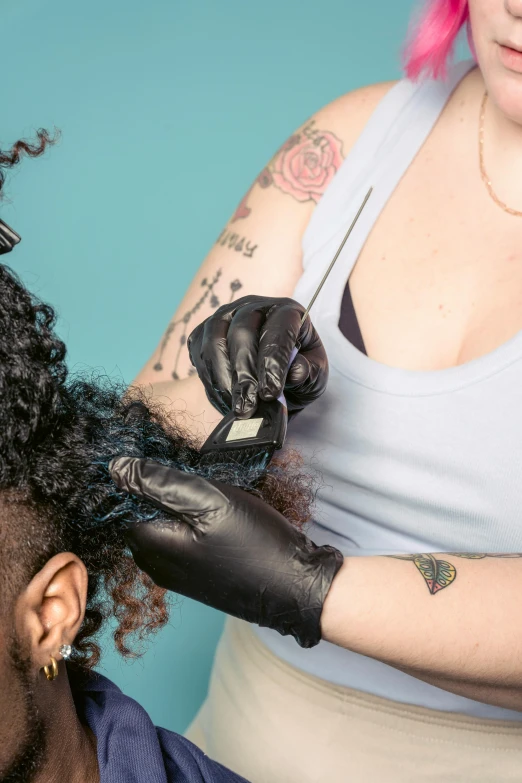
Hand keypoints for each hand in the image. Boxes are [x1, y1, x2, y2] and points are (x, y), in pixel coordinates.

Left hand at [110, 456, 342, 647]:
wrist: (296, 586)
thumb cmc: (254, 543)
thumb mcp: (207, 500)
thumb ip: (159, 482)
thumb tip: (116, 468)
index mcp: (150, 546)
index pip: (124, 501)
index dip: (146, 478)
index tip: (177, 468)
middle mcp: (157, 565)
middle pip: (144, 515)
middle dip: (163, 494)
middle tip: (200, 481)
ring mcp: (178, 575)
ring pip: (166, 527)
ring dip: (183, 509)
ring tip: (215, 498)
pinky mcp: (199, 577)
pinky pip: (184, 542)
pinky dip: (196, 525)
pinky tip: (222, 519)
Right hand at [187, 295, 327, 417]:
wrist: (274, 376)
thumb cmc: (298, 371)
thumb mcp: (315, 375)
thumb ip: (308, 372)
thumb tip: (296, 371)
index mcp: (287, 312)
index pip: (278, 330)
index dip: (272, 362)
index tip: (270, 393)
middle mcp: (253, 307)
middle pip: (242, 333)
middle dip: (244, 374)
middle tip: (248, 406)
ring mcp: (225, 316)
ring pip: (215, 342)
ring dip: (223, 379)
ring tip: (235, 407)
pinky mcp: (204, 333)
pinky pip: (200, 353)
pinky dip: (210, 380)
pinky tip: (224, 399)